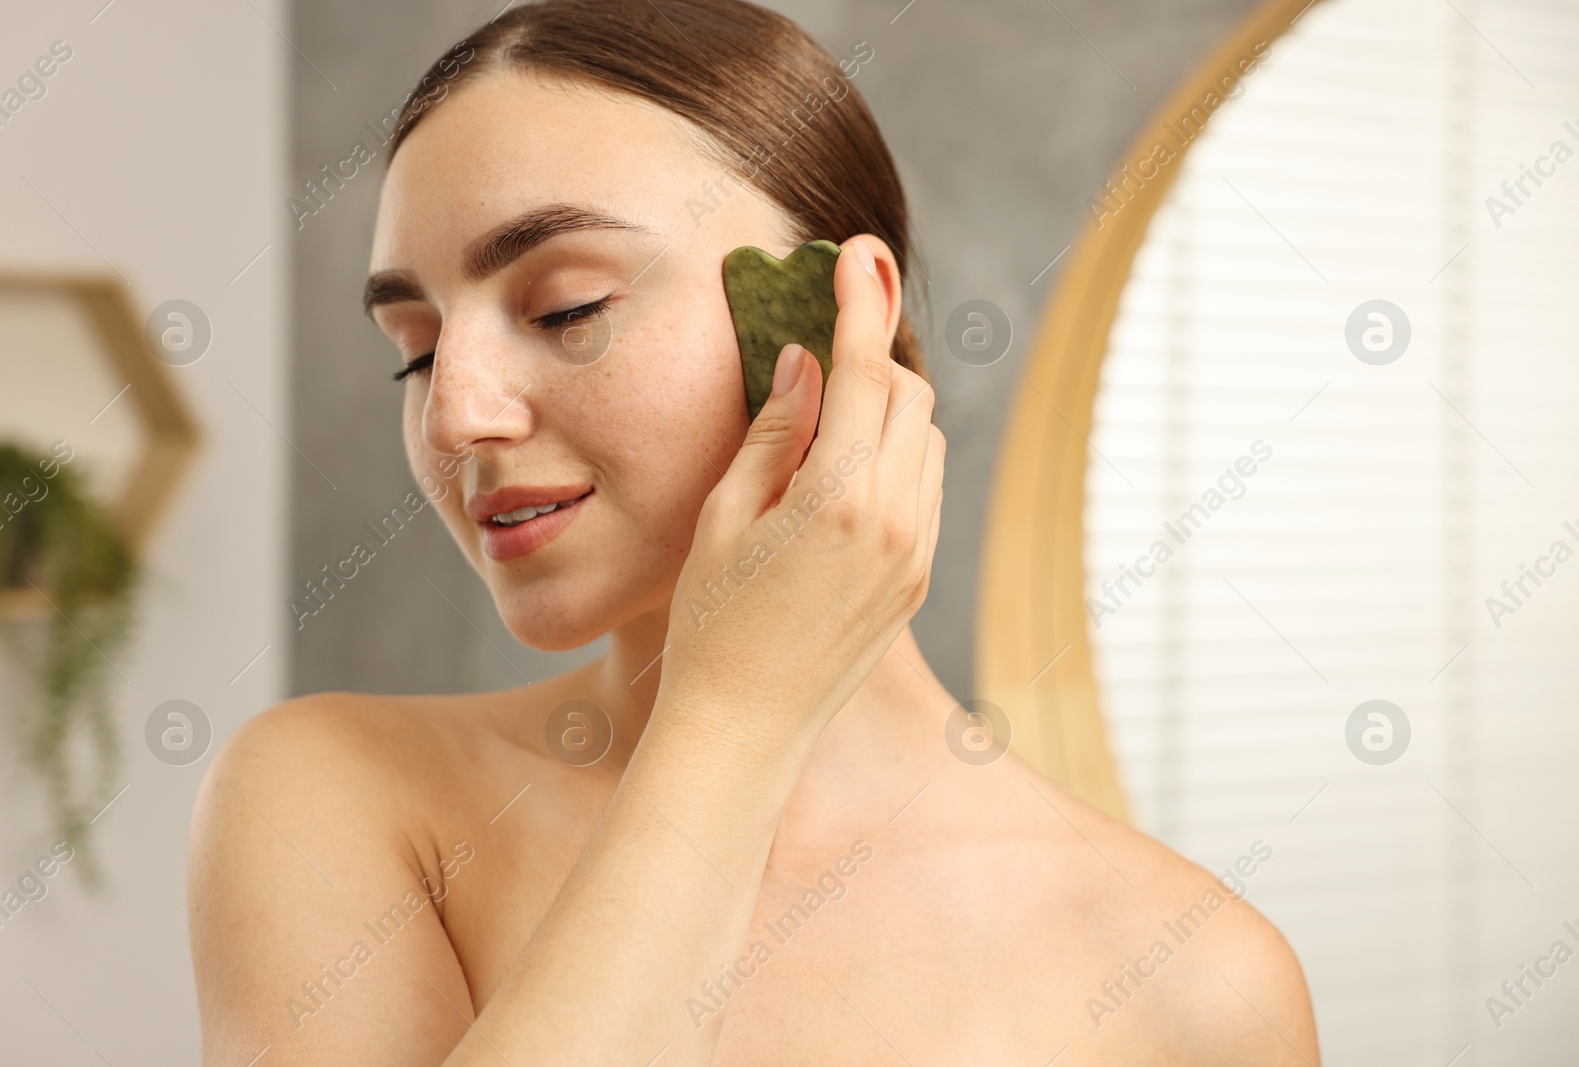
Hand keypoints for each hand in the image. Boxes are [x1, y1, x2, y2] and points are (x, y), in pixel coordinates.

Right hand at [655, 234, 944, 750]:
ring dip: (882, 411)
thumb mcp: (723, 516)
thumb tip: (808, 361)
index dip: (861, 302)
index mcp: (838, 499)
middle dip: (869, 358)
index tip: (858, 253)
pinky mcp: (918, 579)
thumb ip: (775, 431)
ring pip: (923, 439)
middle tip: (820, 344)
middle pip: (907, 395)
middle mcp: (895, 522)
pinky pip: (922, 487)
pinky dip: (892, 458)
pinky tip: (837, 478)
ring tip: (817, 431)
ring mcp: (915, 554)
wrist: (745, 729)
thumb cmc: (712, 623)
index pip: (864, 371)